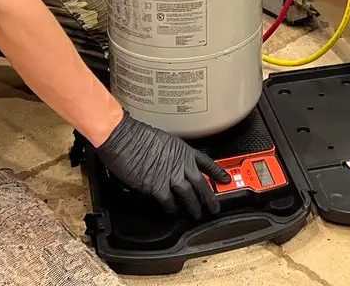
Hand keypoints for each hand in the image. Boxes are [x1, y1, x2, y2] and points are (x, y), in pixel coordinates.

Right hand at [94, 112, 230, 217]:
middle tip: (215, 206)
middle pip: (200, 183)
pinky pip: (169, 201)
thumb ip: (171, 153)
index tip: (224, 178)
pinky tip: (174, 212)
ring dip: (194, 206)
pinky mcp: (157, 186)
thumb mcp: (162, 140)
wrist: (124, 138)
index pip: (205, 162)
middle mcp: (180, 163)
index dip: (216, 172)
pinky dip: (172, 208)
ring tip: (198, 214)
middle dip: (209, 197)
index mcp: (182, 149)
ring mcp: (170, 175)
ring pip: (188, 195)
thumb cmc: (137, 135)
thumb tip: (171, 161)